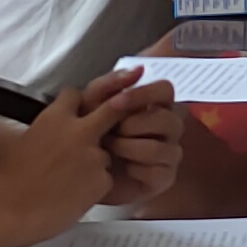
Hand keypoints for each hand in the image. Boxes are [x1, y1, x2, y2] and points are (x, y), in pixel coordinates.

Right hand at [0, 76, 140, 246]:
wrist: (7, 213)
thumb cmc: (7, 183)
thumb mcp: (24, 141)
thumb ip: (47, 131)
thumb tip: (54, 132)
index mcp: (55, 118)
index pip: (76, 95)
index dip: (79, 105)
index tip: (80, 111)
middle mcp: (78, 132)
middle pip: (113, 109)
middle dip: (115, 114)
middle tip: (113, 123)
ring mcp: (94, 156)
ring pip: (107, 154)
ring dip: (96, 163)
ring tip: (71, 182)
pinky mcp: (102, 180)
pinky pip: (106, 180)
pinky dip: (95, 188)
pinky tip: (74, 197)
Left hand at [77, 68, 188, 201]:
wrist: (77, 175)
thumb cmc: (89, 135)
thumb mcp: (90, 106)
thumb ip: (109, 84)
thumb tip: (139, 69)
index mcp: (154, 104)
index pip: (165, 90)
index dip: (143, 94)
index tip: (117, 102)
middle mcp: (168, 126)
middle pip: (166, 119)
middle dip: (131, 126)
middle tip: (109, 133)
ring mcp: (169, 152)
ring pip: (160, 147)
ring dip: (128, 148)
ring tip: (109, 152)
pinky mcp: (165, 177)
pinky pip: (157, 172)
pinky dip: (134, 170)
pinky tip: (122, 170)